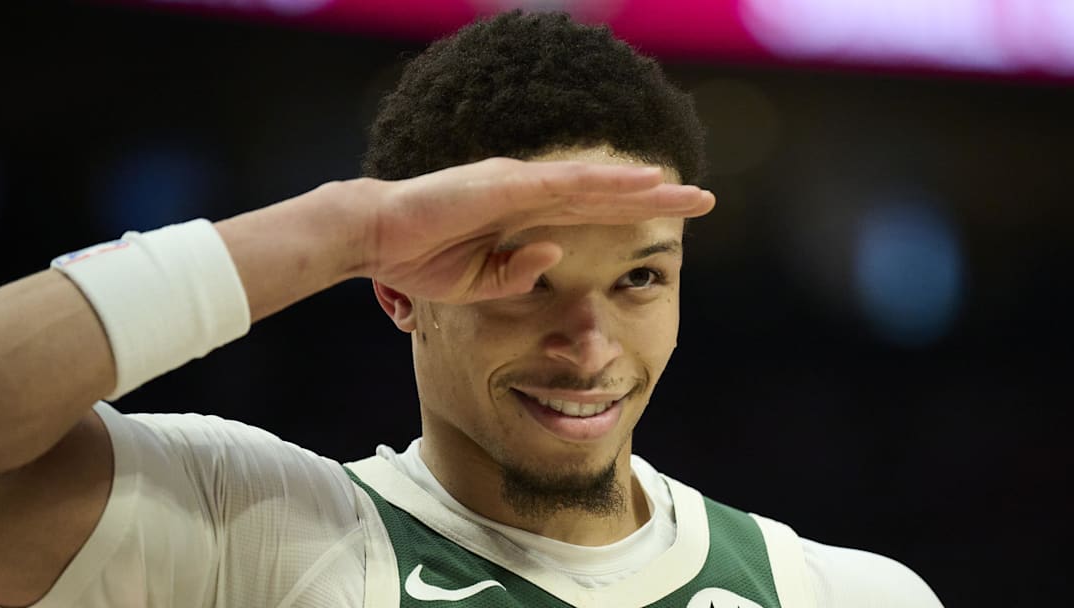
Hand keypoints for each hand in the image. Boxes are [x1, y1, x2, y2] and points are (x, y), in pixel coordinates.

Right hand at [351, 157, 714, 303]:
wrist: (373, 238)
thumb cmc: (419, 259)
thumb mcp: (479, 281)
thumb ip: (517, 271)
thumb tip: (555, 258)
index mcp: (523, 215)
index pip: (591, 216)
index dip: (634, 217)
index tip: (672, 224)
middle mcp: (528, 192)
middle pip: (605, 196)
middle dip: (656, 199)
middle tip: (704, 200)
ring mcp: (517, 184)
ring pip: (594, 185)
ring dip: (644, 188)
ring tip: (687, 190)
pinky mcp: (503, 185)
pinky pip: (564, 184)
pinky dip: (605, 183)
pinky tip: (642, 182)